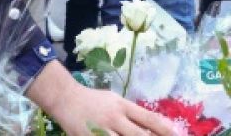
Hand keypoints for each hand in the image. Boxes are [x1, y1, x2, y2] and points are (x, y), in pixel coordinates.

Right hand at [27, 63, 176, 135]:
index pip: (149, 118)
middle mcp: (115, 118)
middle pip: (139, 135)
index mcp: (123, 106)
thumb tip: (152, 126)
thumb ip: (131, 114)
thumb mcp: (115, 101)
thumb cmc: (93, 100)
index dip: (166, 129)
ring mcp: (101, 130)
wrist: (65, 98)